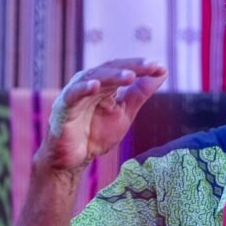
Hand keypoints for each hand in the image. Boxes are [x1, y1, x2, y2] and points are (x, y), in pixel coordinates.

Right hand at [40, 58, 166, 172]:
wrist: (75, 159)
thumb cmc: (97, 133)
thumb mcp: (125, 112)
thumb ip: (141, 92)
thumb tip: (162, 70)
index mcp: (104, 84)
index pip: (124, 69)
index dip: (141, 67)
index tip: (160, 68)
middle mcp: (89, 83)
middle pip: (111, 70)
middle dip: (131, 67)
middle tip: (150, 67)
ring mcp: (76, 94)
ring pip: (94, 79)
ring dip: (112, 76)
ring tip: (130, 76)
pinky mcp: (63, 108)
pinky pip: (72, 96)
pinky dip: (82, 90)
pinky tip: (95, 86)